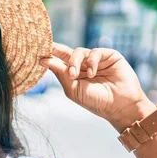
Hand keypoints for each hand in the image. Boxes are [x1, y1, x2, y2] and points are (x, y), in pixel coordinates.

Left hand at [40, 43, 155, 130]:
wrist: (120, 106)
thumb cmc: (95, 101)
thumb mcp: (73, 89)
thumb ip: (60, 73)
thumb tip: (44, 60)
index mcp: (72, 73)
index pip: (58, 60)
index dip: (49, 55)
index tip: (36, 52)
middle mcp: (83, 65)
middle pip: (65, 52)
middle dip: (56, 51)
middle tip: (47, 52)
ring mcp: (95, 60)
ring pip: (78, 52)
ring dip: (74, 62)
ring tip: (74, 75)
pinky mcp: (109, 56)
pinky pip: (95, 52)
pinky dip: (91, 62)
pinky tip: (92, 73)